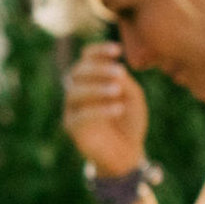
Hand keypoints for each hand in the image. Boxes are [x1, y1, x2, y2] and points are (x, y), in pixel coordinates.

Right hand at [64, 41, 148, 177]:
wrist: (126, 153)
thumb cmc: (128, 121)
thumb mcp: (132, 97)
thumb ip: (123, 82)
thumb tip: (116, 70)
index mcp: (90, 80)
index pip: (86, 58)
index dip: (98, 51)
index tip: (118, 50)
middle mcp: (77, 91)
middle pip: (77, 72)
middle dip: (97, 69)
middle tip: (120, 72)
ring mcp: (72, 109)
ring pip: (75, 92)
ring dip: (96, 88)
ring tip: (117, 91)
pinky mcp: (72, 127)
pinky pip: (81, 115)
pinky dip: (100, 110)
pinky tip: (118, 108)